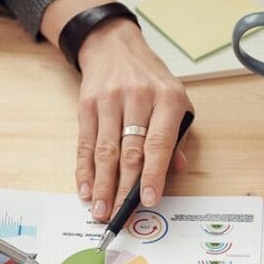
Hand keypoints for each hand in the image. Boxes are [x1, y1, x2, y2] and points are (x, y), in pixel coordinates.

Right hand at [76, 18, 192, 220]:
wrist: (115, 47)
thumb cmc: (151, 80)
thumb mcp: (176, 100)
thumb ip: (178, 137)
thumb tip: (177, 170)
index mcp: (168, 99)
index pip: (159, 143)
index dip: (154, 174)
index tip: (149, 200)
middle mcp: (138, 98)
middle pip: (129, 152)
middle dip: (123, 188)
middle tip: (120, 215)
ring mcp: (110, 100)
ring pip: (105, 151)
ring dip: (102, 185)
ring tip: (100, 210)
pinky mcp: (87, 105)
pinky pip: (85, 143)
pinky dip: (84, 170)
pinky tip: (85, 189)